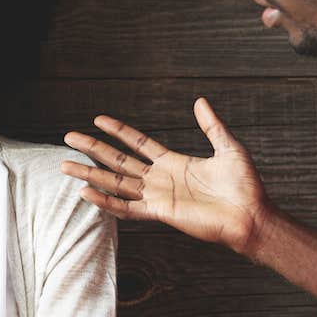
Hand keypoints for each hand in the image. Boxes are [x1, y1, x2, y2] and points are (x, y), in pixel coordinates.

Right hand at [61, 98, 270, 256]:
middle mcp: (160, 179)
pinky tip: (85, 192)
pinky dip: (105, 201)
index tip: (99, 119)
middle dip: (93, 148)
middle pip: (118, 160)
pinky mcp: (159, 213)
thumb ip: (211, 126)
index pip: (138, 143)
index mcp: (173, 163)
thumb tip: (199, 101)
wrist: (251, 215)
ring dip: (89, 173)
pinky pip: (126, 207)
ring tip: (65, 165)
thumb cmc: (244, 186)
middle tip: (69, 137)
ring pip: (115, 182)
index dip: (118, 131)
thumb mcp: (228, 147)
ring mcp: (157, 196)